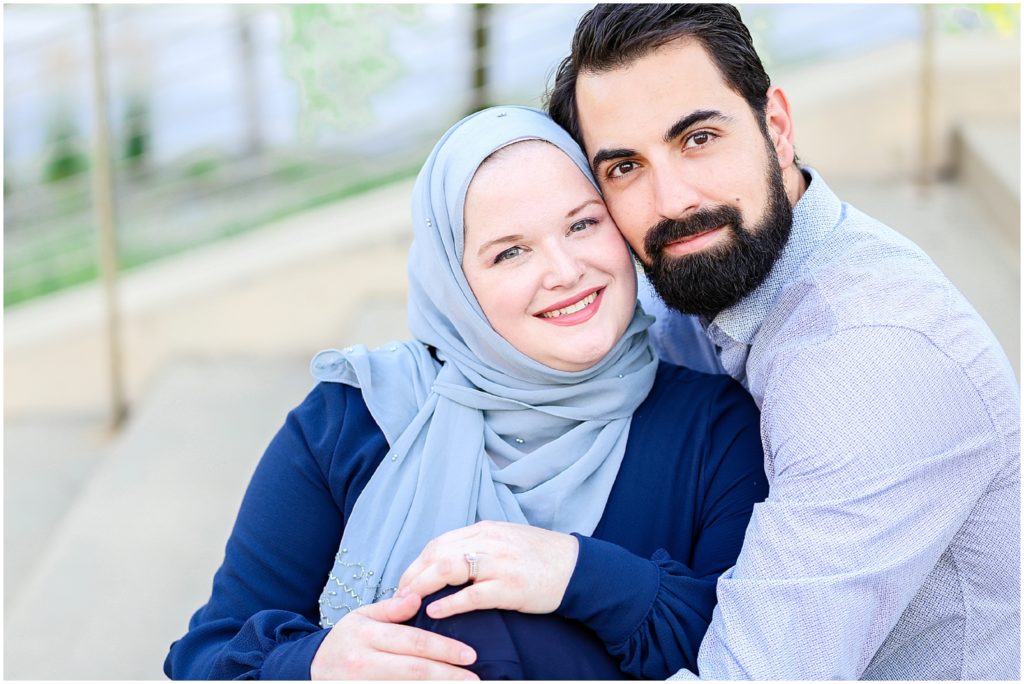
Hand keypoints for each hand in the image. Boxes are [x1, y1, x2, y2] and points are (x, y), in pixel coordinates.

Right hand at [311, 592, 478, 679]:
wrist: (311, 669)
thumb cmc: (345, 640)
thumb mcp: (361, 616)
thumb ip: (390, 608)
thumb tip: (417, 596)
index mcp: (366, 635)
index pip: (413, 642)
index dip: (444, 649)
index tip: (470, 654)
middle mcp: (364, 663)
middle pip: (415, 671)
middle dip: (448, 676)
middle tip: (475, 679)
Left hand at [397, 521, 578, 618]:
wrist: (577, 568)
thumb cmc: (541, 557)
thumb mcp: (507, 540)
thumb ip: (480, 545)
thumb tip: (449, 560)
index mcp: (486, 530)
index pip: (440, 543)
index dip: (417, 563)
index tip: (405, 582)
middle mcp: (489, 541)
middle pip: (438, 553)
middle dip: (412, 576)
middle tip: (397, 598)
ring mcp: (500, 563)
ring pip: (449, 568)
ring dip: (422, 586)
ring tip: (407, 604)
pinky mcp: (511, 586)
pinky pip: (473, 594)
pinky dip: (450, 603)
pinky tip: (435, 613)